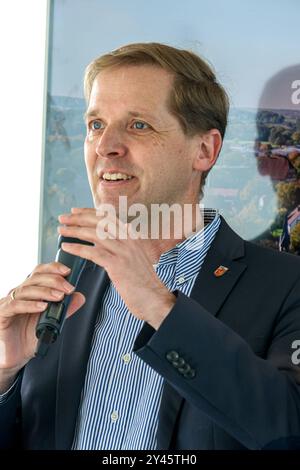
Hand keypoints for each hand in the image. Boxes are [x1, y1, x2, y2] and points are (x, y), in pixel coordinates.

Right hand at [0, 262, 84, 387]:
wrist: (14, 357)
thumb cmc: (29, 337)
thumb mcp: (51, 322)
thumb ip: (65, 309)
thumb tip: (80, 297)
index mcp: (30, 291)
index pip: (40, 272)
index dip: (53, 268)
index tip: (68, 271)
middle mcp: (18, 294)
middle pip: (35, 278)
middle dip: (55, 280)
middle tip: (69, 288)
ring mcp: (8, 303)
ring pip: (26, 290)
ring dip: (45, 291)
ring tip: (59, 297)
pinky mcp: (2, 314)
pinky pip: (15, 306)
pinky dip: (30, 305)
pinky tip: (42, 306)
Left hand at [58, 208, 175, 329]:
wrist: (155, 299)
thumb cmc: (142, 283)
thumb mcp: (133, 258)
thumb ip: (119, 247)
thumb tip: (99, 241)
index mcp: (132, 236)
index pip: (108, 216)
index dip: (89, 212)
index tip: (75, 210)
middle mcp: (129, 240)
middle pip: (99, 221)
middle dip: (78, 217)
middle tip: (63, 217)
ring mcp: (124, 251)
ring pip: (95, 234)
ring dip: (75, 230)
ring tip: (61, 231)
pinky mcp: (118, 264)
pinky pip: (93, 252)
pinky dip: (78, 248)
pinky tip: (67, 247)